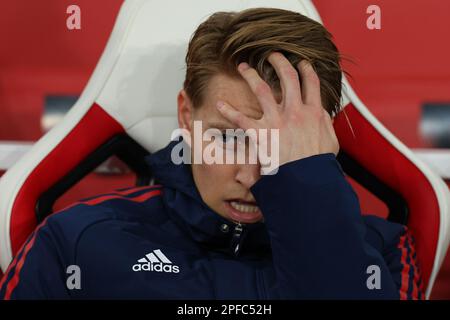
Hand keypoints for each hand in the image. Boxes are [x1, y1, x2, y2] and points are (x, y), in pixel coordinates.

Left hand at [216, 52, 338, 173]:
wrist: (306, 181)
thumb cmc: (318, 166)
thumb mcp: (331, 144)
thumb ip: (327, 125)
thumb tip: (322, 114)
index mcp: (313, 113)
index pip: (311, 83)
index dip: (306, 69)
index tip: (301, 63)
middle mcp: (295, 111)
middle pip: (288, 77)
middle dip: (279, 62)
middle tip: (272, 55)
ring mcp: (276, 120)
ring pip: (262, 89)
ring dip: (251, 75)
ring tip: (243, 67)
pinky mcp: (261, 133)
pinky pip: (240, 119)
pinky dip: (228, 111)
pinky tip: (219, 104)